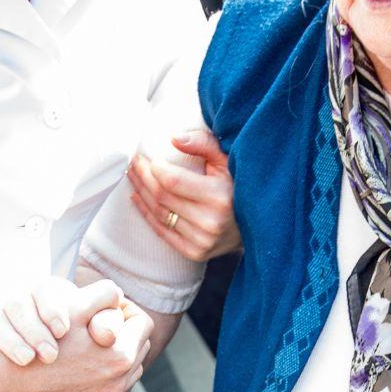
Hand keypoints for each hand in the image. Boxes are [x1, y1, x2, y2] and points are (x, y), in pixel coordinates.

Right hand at [0, 279, 155, 391]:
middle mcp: (118, 383)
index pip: (143, 324)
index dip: (128, 310)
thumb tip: (121, 294)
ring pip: (127, 373)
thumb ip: (105, 294)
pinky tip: (85, 366)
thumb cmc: (42, 338)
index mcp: (121, 355)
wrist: (10, 379)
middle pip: (139, 349)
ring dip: (117, 357)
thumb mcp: (75, 308)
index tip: (113, 306)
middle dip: (126, 334)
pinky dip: (102, 379)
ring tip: (96, 343)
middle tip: (105, 323)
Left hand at [128, 128, 240, 260]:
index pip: (172, 181)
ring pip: (159, 213)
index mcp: (219, 196)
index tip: (147, 156)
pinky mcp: (196, 253)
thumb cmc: (239, 186)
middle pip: (162, 196)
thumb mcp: (228, 161)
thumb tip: (173, 138)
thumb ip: (203, 144)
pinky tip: (137, 199)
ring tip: (133, 177)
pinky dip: (146, 214)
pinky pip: (163, 232)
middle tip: (134, 163)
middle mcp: (210, 222)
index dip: (154, 168)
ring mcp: (202, 241)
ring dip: (140, 193)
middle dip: (143, 176)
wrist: (258, 225)